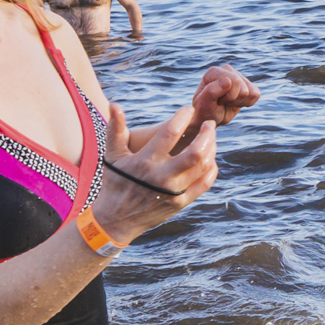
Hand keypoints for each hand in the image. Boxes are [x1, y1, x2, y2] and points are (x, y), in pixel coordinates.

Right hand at [92, 103, 218, 242]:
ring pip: (203, 166)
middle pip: (196, 152)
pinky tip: (211, 159)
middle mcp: (162, 176)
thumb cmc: (115, 182)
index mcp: (146, 161)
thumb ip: (115, 129)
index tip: (188, 110)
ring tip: (211, 139)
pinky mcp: (181, 203)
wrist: (116, 219)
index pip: (170, 133)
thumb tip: (115, 105)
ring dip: (212, 149)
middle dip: (208, 134)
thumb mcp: (113, 155)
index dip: (183, 117)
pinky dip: (212, 169)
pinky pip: (204, 183)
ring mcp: (174, 191)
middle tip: (210, 124)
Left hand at [187, 65, 258, 131]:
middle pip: (243, 89)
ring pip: (251, 92)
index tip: (217, 101)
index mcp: (214, 71)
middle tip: (222, 103)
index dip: (228, 97)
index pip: (235, 81)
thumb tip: (228, 81)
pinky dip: (247, 103)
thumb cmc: (204, 110)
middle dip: (234, 100)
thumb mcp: (203, 104)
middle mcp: (227, 70)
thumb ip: (211, 91)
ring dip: (239, 102)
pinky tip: (236, 102)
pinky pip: (256, 94)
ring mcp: (238, 76)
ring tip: (227, 102)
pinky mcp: (246, 84)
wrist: (209, 117)